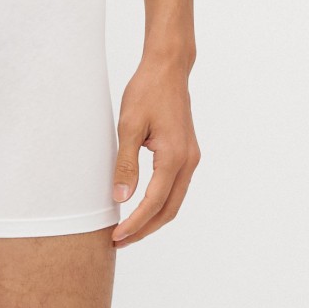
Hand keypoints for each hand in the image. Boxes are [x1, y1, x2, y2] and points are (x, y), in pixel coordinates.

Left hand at [110, 54, 199, 247]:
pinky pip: (176, 187)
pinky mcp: (188, 152)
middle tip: (119, 239)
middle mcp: (188, 162)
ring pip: (175, 201)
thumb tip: (121, 198)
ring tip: (129, 227)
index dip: (135, 223)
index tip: (117, 235)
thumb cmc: (147, 91)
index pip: (153, 203)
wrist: (168, 68)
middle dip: (145, 228)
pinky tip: (143, 204)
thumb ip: (126, 163)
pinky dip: (160, 202)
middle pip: (169, 210)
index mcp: (174, 157)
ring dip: (153, 218)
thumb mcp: (129, 126)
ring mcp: (191, 158)